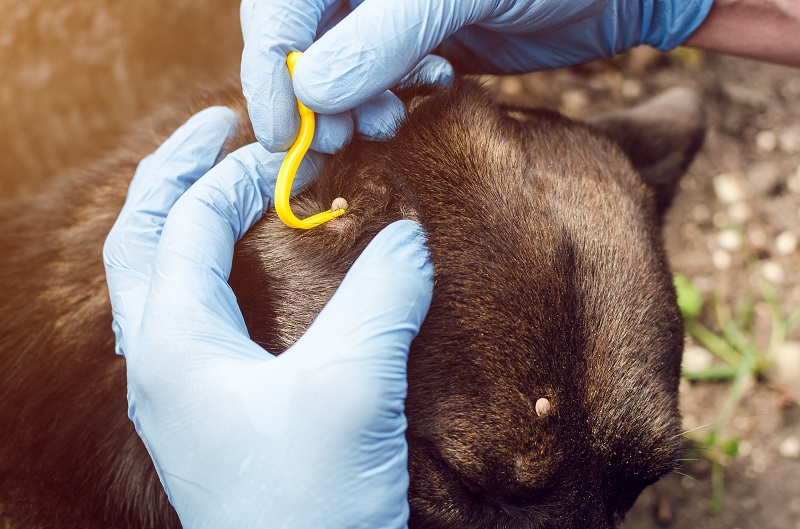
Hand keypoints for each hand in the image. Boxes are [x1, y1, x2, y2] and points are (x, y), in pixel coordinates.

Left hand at [104, 107, 433, 528]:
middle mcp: (161, 362)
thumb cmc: (308, 503)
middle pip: (143, 241)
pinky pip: (194, 318)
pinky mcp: (215, 415)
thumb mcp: (353, 385)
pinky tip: (247, 273)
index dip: (238, 174)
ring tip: (221, 185)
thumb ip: (382, 295)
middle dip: (173, 175)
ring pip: (160, 281)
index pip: (189, 224)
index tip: (291, 149)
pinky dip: (213, 273)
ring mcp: (182, 392)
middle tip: (214, 128)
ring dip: (186, 222)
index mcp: (172, 344)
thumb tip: (408, 235)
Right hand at [240, 0, 711, 147]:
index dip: (270, 64)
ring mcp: (388, 11)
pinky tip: (423, 99)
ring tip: (388, 123)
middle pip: (298, 38)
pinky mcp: (417, 40)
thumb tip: (311, 91)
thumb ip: (385, 34)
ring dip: (349, 103)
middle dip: (310, 93)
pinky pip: (376, 77)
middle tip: (339, 141)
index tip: (285, 131)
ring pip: (334, 64)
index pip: (278, 4)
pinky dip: (384, 99)